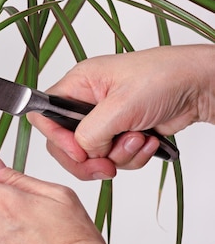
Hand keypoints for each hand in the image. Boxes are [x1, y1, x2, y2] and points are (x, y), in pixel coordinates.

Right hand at [28, 44, 214, 179]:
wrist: (200, 86)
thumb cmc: (164, 78)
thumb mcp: (121, 106)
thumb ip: (90, 132)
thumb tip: (83, 152)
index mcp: (78, 84)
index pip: (44, 115)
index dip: (55, 137)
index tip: (78, 151)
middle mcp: (86, 103)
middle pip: (66, 143)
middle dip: (88, 159)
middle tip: (105, 165)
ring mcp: (104, 120)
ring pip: (92, 155)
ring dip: (118, 155)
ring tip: (139, 138)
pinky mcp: (120, 134)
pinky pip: (113, 158)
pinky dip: (132, 156)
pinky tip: (148, 140)